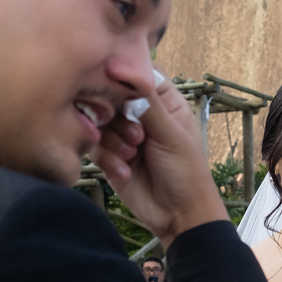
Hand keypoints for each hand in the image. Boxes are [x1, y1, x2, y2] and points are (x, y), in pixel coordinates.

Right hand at [91, 72, 227, 247]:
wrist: (178, 215)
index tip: (115, 84)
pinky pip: (95, 147)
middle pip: (112, 96)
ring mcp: (123, 134)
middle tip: (137, 137)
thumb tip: (124, 66)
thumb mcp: (170, 134)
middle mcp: (141, 113)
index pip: (138, 74)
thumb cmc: (186, 172)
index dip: (124, 76)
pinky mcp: (110, 156)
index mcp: (163, 101)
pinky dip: (108, 159)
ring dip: (114, 140)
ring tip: (132, 156)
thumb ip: (147, 101)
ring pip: (99, 122)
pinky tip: (124, 172)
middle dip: (118, 117)